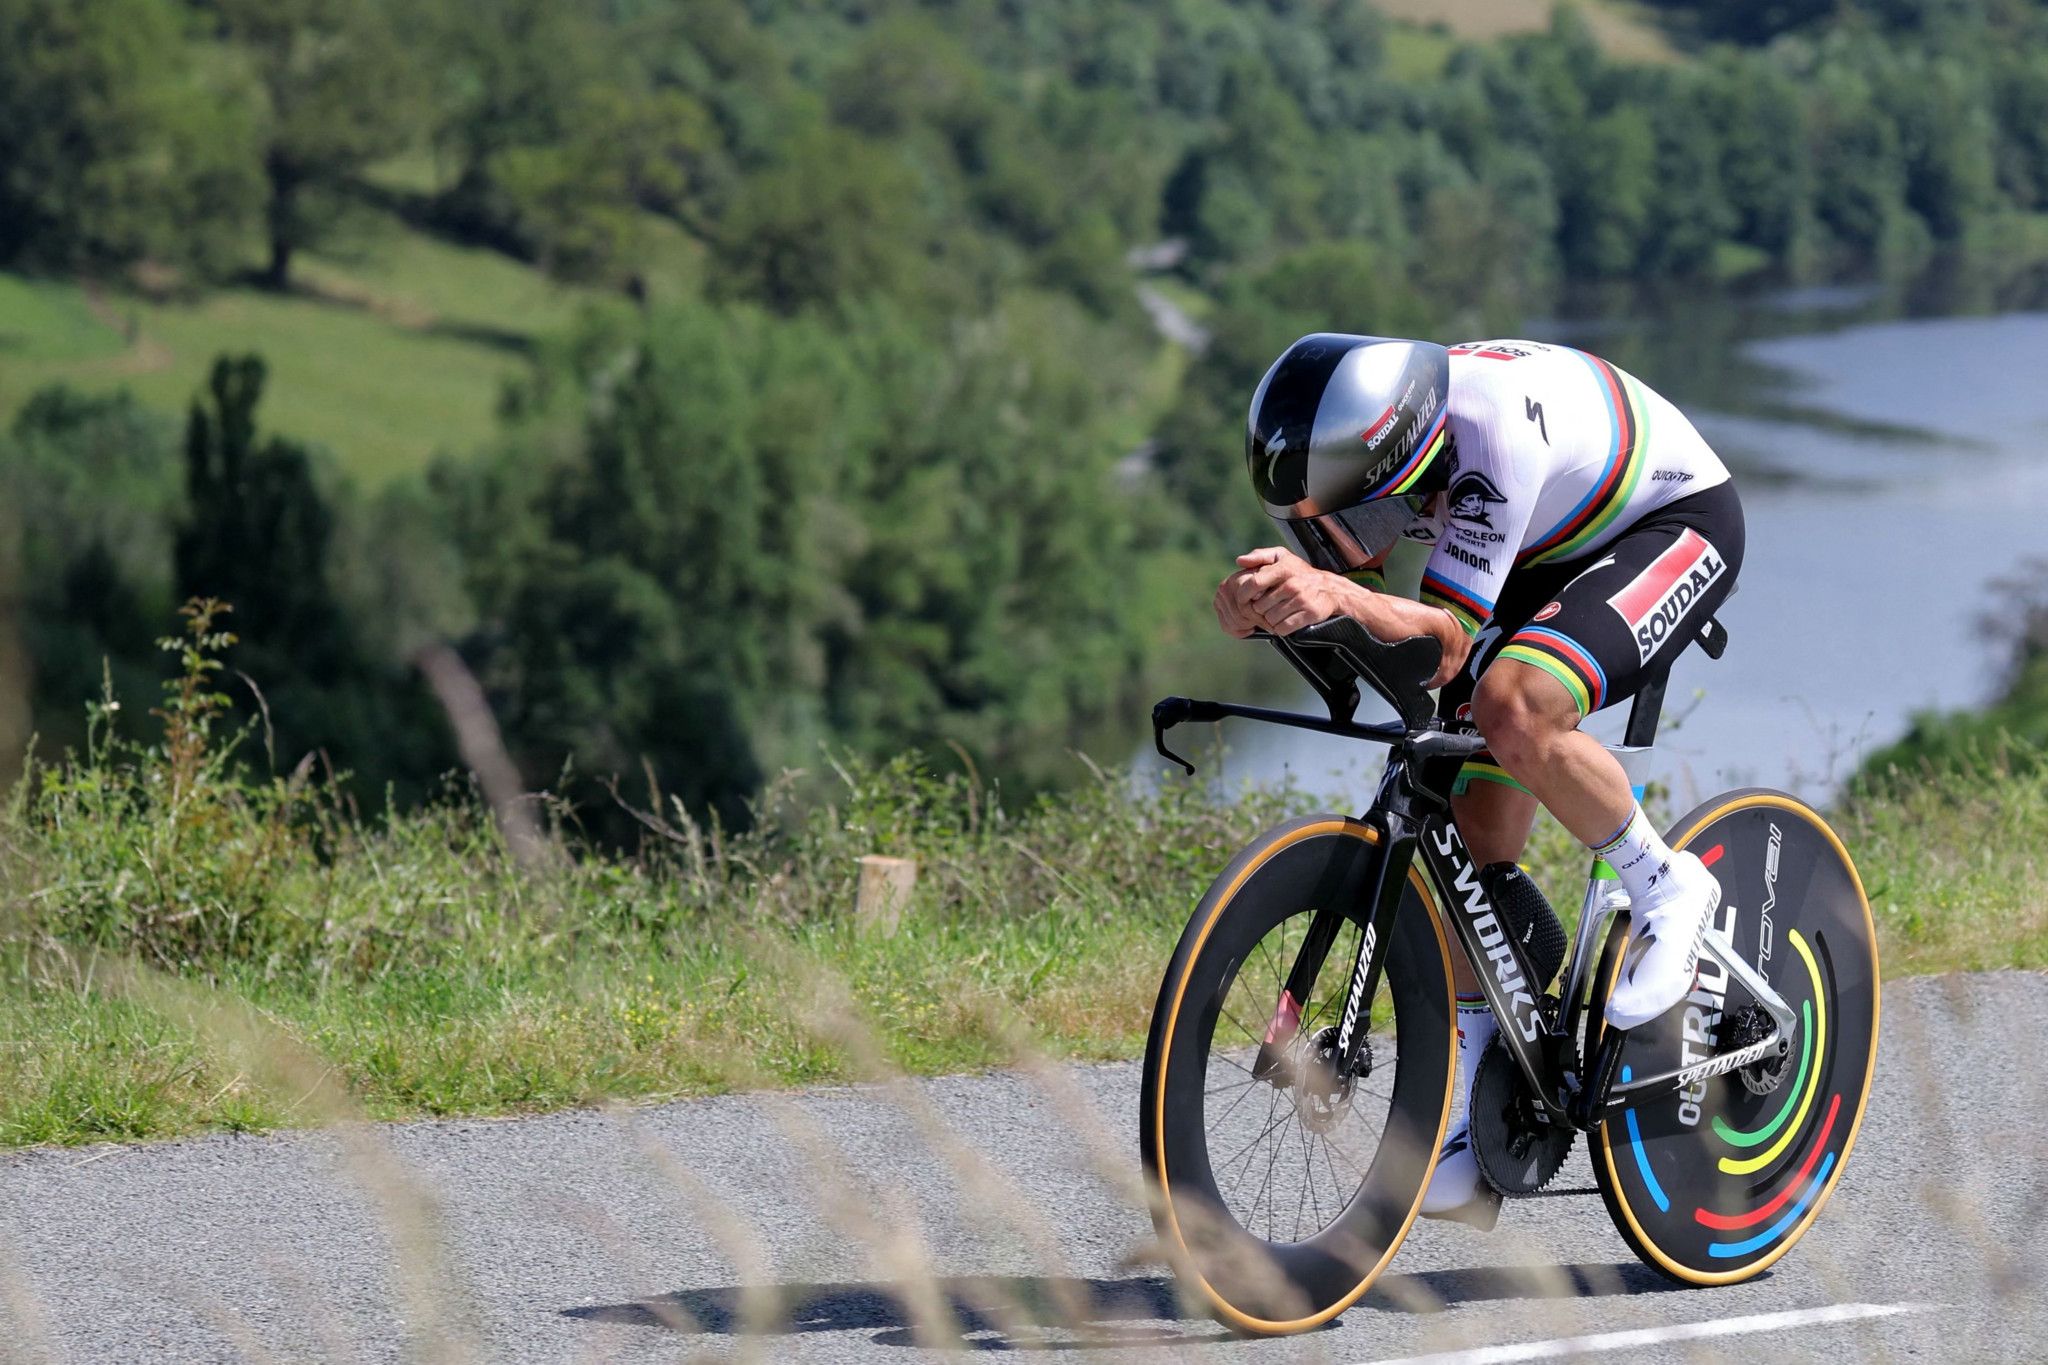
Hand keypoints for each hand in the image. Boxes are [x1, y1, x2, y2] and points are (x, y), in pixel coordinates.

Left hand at [1215, 546, 1352, 637]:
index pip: (1253, 584)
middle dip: (1260, 610)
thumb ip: (1260, 556)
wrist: (1331, 590)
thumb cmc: (1300, 573)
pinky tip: (1285, 621)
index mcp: (1283, 569)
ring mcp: (1301, 599)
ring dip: (1271, 620)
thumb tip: (1239, 561)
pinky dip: (1282, 628)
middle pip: (1260, 606)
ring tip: (1278, 613)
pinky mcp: (1309, 614)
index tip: (1245, 600)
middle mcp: (1292, 584)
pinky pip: (1283, 628)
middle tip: (1267, 608)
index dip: (1244, 595)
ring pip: (1270, 619)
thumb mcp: (1282, 557)